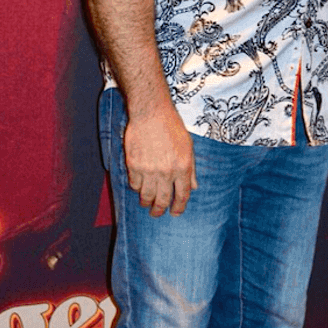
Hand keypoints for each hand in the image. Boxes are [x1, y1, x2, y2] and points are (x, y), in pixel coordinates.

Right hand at [124, 102, 196, 216]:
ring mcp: (148, 170)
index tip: (175, 213)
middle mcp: (166, 172)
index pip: (182, 195)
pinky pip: (134, 184)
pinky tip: (138, 186)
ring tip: (146, 203)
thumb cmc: (172, 127)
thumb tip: (194, 187)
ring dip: (146, 203)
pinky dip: (136, 188)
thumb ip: (191, 169)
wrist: (151, 113)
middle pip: (162, 200)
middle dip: (159, 211)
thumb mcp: (188, 147)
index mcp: (183, 167)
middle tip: (157, 214)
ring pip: (146, 196)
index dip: (179, 207)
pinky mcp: (133, 165)